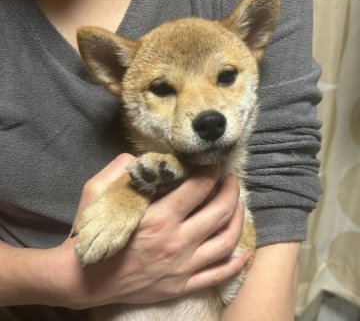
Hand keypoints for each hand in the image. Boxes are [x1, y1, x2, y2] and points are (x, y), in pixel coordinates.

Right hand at [57, 153, 249, 308]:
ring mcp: (183, 267)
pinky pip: (218, 275)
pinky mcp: (182, 285)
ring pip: (226, 242)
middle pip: (219, 212)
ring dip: (238, 220)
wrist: (85, 280)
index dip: (212, 171)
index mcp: (159, 218)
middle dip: (231, 191)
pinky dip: (236, 263)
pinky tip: (245, 251)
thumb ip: (119, 169)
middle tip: (232, 181)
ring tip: (239, 206)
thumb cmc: (92, 235)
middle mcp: (177, 242)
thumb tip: (142, 159)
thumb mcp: (96, 192)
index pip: (198, 188)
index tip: (216, 162)